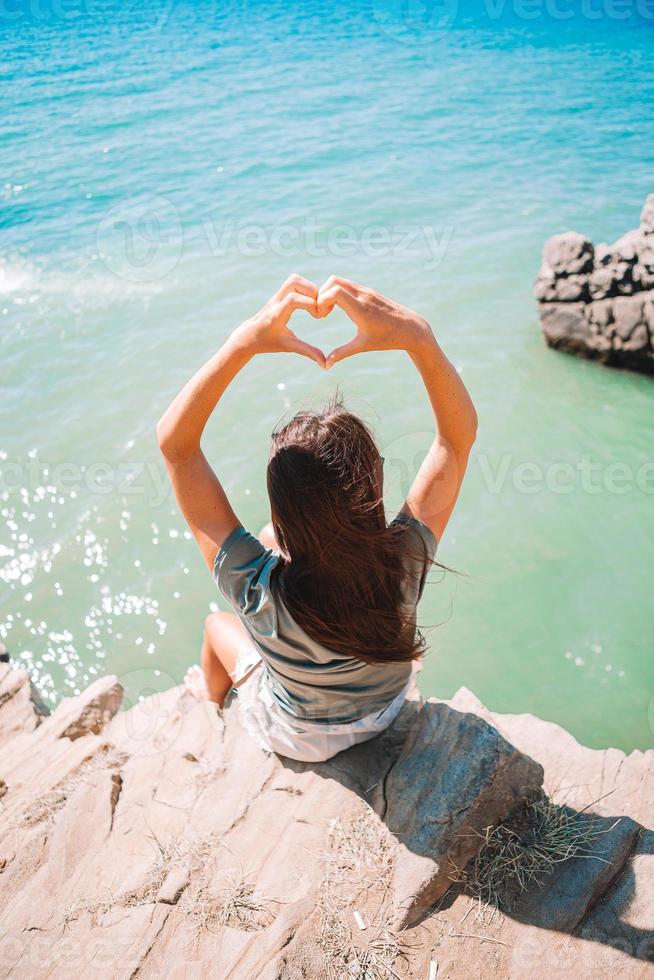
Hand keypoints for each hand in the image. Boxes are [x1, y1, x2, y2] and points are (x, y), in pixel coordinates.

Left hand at [232, 274, 325, 366]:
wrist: (250, 335)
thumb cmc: (268, 342)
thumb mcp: (289, 347)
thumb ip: (307, 352)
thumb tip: (325, 364)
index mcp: (276, 314)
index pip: (293, 299)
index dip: (309, 304)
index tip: (318, 317)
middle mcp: (276, 301)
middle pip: (294, 282)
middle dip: (312, 292)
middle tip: (319, 308)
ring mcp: (277, 295)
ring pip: (295, 279)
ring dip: (310, 288)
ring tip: (315, 305)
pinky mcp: (280, 293)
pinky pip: (294, 283)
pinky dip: (306, 289)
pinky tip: (310, 304)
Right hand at [316, 276, 433, 366]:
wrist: (412, 329)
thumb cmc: (388, 339)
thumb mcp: (363, 346)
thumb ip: (342, 353)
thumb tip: (326, 365)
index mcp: (361, 309)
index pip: (335, 292)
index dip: (322, 300)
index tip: (322, 316)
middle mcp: (363, 296)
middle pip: (333, 280)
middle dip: (321, 294)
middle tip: (323, 313)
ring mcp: (367, 291)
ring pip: (340, 280)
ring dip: (329, 292)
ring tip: (329, 311)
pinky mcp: (369, 291)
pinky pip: (348, 285)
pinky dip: (338, 292)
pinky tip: (340, 308)